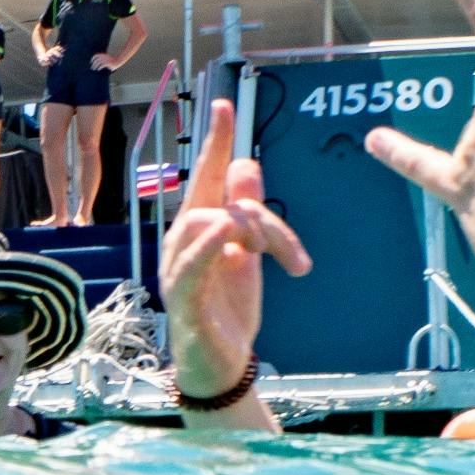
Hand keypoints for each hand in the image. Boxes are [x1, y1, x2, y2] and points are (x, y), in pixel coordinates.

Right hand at [157, 97, 307, 400]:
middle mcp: (183, 245)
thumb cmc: (228, 310)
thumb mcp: (247, 255)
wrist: (221, 367)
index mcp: (200, 231)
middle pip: (217, 203)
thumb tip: (248, 165)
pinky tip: (224, 235)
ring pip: (204, 225)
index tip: (224, 106)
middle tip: (295, 258)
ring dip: (245, 232)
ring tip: (267, 256)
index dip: (216, 143)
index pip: (206, 178)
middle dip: (262, 220)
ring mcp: (178, 272)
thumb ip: (247, 213)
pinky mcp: (184, 302)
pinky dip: (206, 248)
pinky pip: (190, 267)